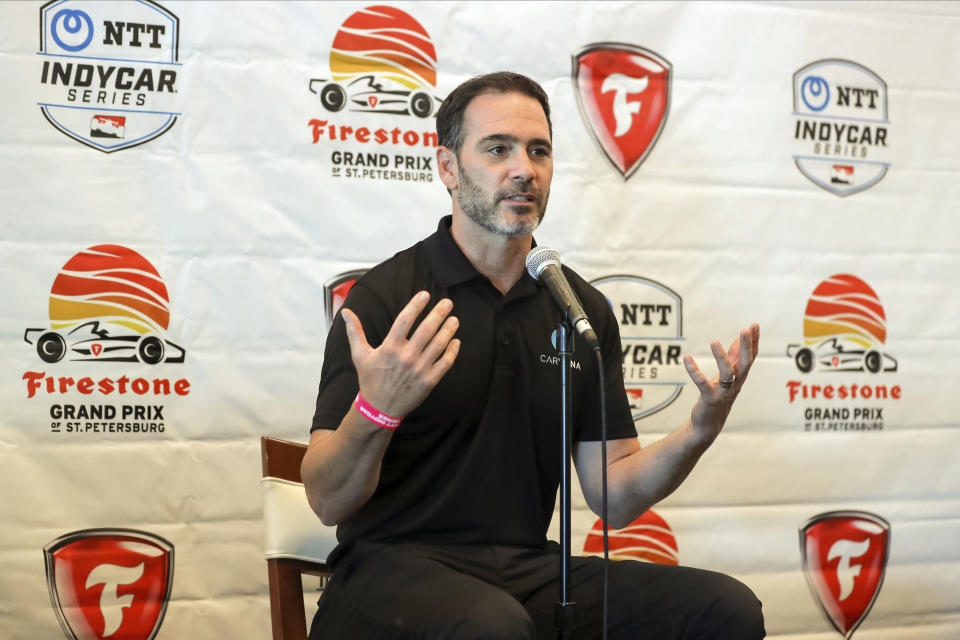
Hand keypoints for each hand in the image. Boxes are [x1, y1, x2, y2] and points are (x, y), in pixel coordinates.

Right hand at [342, 291, 460, 418]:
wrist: (379, 409)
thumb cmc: (370, 380)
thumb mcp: (360, 355)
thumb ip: (355, 331)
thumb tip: (345, 311)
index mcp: (389, 348)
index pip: (405, 320)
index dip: (416, 305)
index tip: (425, 294)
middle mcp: (406, 357)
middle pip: (426, 330)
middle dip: (439, 314)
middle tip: (448, 303)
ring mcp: (419, 369)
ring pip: (438, 345)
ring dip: (448, 330)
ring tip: (454, 319)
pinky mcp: (428, 381)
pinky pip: (445, 363)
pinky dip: (452, 351)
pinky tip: (456, 341)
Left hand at [682, 323, 759, 446]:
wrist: (708, 424)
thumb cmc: (719, 397)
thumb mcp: (728, 376)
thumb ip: (734, 359)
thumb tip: (739, 340)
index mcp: (740, 377)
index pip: (750, 357)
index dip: (753, 342)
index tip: (755, 325)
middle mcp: (735, 384)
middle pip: (745, 364)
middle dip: (746, 347)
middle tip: (745, 329)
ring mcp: (724, 392)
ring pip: (727, 373)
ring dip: (722, 357)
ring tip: (714, 341)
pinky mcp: (710, 399)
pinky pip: (703, 384)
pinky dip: (695, 372)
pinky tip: (687, 359)